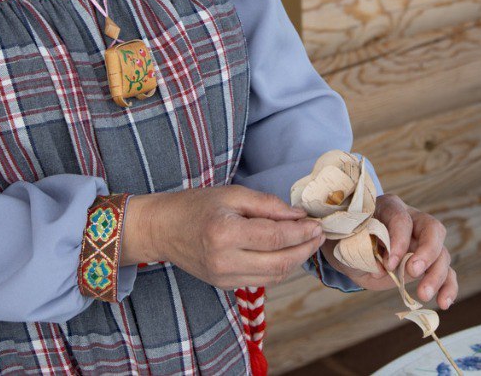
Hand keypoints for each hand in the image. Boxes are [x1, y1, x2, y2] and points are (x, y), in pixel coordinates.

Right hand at [121, 186, 324, 288]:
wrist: (162, 229)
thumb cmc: (195, 205)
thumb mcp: (232, 194)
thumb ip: (267, 205)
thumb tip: (299, 216)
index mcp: (225, 233)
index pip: (276, 237)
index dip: (302, 232)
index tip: (317, 224)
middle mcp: (225, 261)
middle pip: (280, 263)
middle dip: (305, 250)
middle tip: (318, 235)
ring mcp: (223, 278)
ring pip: (274, 276)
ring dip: (295, 261)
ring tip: (307, 243)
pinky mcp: (224, 286)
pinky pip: (261, 280)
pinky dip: (278, 268)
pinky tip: (286, 252)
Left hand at [322, 194, 457, 308]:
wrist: (348, 248)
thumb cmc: (348, 240)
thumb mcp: (349, 243)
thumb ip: (364, 252)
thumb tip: (384, 269)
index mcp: (389, 208)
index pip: (401, 219)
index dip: (398, 241)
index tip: (389, 264)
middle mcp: (412, 220)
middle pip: (432, 229)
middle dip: (426, 252)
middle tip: (413, 272)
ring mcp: (424, 241)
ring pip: (442, 253)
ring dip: (436, 275)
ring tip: (423, 295)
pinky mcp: (429, 262)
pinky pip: (446, 272)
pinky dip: (447, 287)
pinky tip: (443, 303)